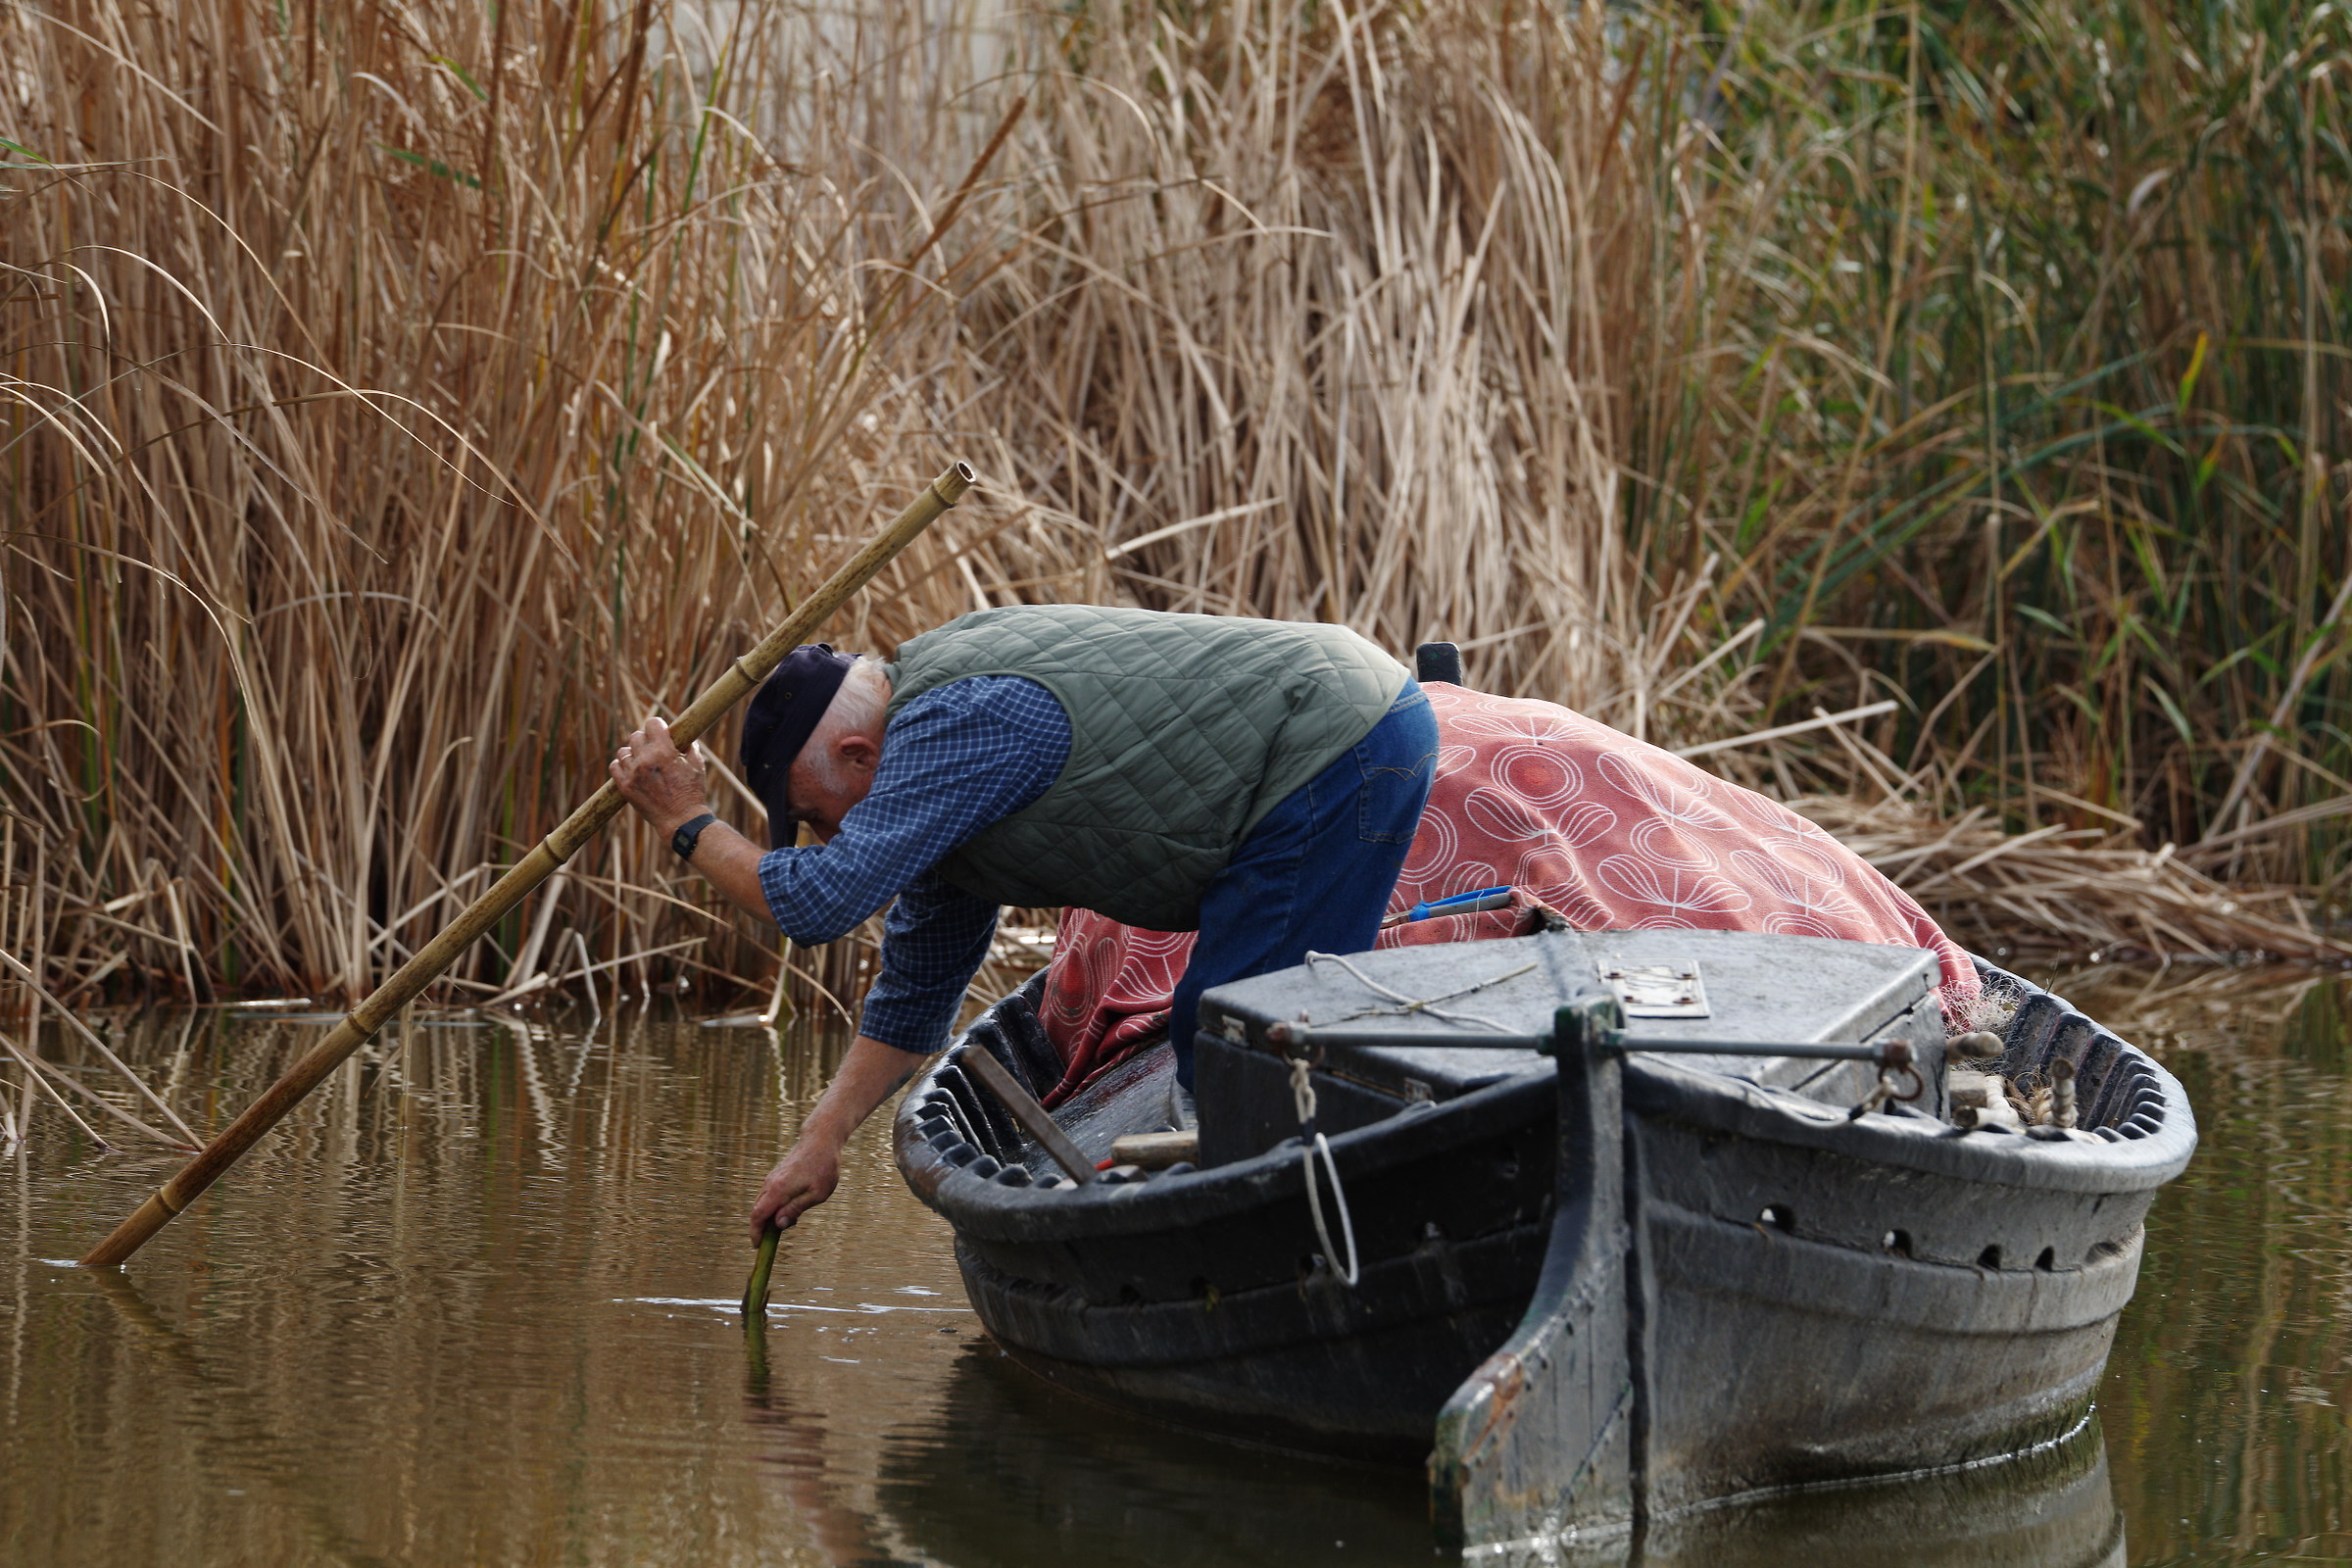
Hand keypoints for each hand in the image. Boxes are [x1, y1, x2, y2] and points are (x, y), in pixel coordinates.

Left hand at [609, 715, 707, 834]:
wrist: (681, 820)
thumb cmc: (692, 792)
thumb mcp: (697, 764)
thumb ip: (688, 746)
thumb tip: (681, 736)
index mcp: (664, 751)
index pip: (652, 723)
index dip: (658, 726)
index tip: (661, 732)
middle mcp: (645, 760)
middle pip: (636, 735)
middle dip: (646, 740)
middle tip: (653, 749)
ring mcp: (633, 774)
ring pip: (623, 751)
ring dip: (633, 753)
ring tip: (642, 762)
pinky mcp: (625, 787)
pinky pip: (614, 766)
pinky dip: (621, 765)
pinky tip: (631, 769)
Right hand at [750, 1137, 840, 1241]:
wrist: (821, 1140)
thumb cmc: (823, 1167)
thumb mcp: (816, 1194)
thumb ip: (795, 1209)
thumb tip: (779, 1225)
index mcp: (778, 1190)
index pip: (758, 1216)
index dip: (755, 1233)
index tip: (758, 1246)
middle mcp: (770, 1184)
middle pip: (757, 1211)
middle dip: (762, 1228)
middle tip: (775, 1239)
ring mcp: (772, 1178)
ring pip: (763, 1203)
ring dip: (769, 1217)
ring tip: (790, 1221)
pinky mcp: (777, 1175)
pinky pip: (769, 1195)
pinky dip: (773, 1206)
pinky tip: (791, 1208)